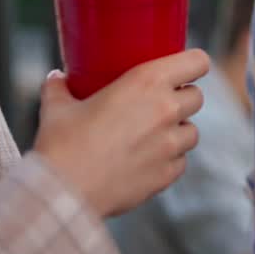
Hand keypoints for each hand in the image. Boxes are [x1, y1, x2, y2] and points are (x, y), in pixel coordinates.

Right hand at [34, 50, 209, 217]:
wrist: (64, 191)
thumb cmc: (62, 143)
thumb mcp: (57, 107)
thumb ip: (59, 87)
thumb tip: (57, 77)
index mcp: (147, 82)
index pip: (197, 62)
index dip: (194, 64)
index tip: (185, 70)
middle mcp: (166, 110)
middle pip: (197, 97)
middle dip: (183, 99)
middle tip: (160, 104)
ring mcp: (171, 144)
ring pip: (192, 132)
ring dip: (178, 131)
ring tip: (153, 135)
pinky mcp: (168, 173)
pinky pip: (181, 162)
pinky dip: (169, 160)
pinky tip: (147, 161)